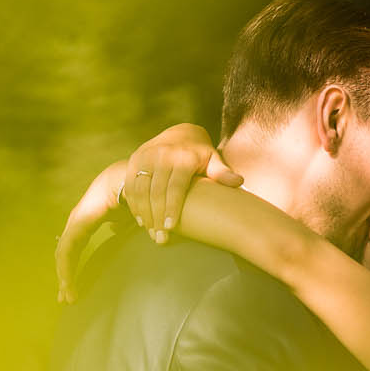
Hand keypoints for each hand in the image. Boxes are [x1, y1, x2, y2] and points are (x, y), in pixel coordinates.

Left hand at [55, 161, 125, 302]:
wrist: (140, 182)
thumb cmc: (138, 196)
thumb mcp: (127, 217)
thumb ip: (119, 224)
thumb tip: (114, 229)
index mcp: (88, 220)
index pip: (75, 248)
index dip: (74, 268)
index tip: (75, 289)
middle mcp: (78, 221)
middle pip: (66, 254)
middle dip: (66, 277)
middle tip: (66, 299)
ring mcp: (76, 221)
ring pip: (63, 255)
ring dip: (64, 277)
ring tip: (68, 297)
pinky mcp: (78, 224)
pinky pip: (67, 250)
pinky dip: (66, 269)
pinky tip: (68, 283)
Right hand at [122, 122, 243, 241]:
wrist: (180, 132)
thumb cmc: (199, 154)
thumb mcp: (213, 159)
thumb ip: (222, 172)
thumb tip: (238, 182)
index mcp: (183, 157)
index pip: (175, 187)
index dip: (171, 208)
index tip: (169, 227)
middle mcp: (163, 155)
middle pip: (156, 192)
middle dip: (156, 217)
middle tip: (160, 238)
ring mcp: (146, 156)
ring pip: (141, 190)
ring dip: (144, 214)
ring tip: (151, 232)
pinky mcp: (135, 159)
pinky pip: (130, 185)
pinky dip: (133, 204)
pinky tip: (140, 220)